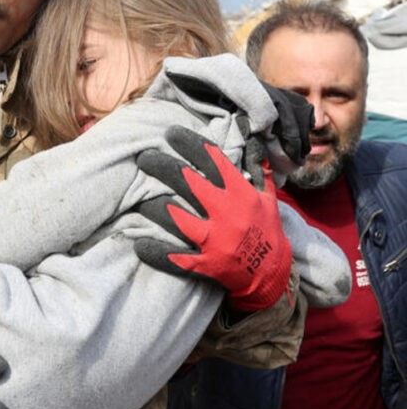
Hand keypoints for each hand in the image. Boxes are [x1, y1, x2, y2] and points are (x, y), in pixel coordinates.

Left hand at [133, 126, 291, 311]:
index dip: (189, 144)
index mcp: (240, 194)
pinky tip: (138, 244)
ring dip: (153, 207)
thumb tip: (249, 140)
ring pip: (175, 218)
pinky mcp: (204, 264)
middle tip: (143, 158)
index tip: (170, 133)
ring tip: (137, 199)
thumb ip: (256, 168)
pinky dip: (154, 251)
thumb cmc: (266, 231)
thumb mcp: (267, 198)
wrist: (272, 276)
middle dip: (162, 167)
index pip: (213, 161)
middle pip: (187, 183)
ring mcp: (213, 241)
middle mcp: (225, 214)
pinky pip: (174, 257)